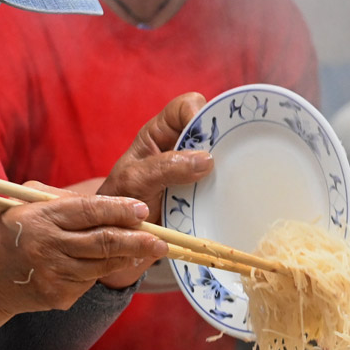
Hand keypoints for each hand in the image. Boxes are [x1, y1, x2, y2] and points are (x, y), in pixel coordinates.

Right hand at [0, 191, 169, 320]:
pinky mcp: (59, 296)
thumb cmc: (6, 233)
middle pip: (103, 242)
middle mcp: (47, 247)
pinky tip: (116, 261)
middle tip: (162, 239)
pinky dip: (105, 269)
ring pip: (103, 264)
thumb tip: (106, 202)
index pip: (87, 211)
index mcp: (39, 218)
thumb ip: (59, 198)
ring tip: (150, 248)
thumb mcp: (22, 203)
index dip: (118, 210)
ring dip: (130, 256)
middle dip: (138, 240)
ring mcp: (54, 275)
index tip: (142, 209)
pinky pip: (91, 279)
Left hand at [94, 93, 212, 286]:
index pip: (187, 106)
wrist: (121, 243)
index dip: (199, 113)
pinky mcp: (205, 195)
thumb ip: (164, 166)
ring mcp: (196, 172)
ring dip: (228, 169)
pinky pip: (224, 185)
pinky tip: (230, 198)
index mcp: (160, 134)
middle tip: (225, 162)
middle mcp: (181, 148)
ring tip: (228, 183)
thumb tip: (207, 159)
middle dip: (222, 140)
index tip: (206, 138)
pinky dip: (228, 191)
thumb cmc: (119, 203)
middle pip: (212, 129)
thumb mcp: (135, 181)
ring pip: (223, 157)